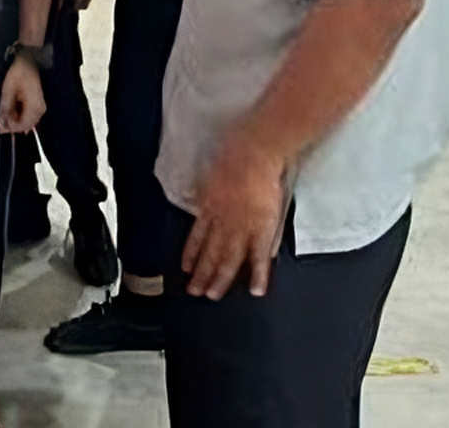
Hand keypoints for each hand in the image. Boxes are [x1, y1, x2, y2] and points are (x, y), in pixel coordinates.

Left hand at [0, 55, 46, 133]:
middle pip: (25, 126)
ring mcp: (40, 107)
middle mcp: (40, 110)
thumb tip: (1, 124)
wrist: (28, 61)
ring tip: (5, 112)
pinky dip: (20, 115)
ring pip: (27, 122)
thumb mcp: (8, 91)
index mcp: (34, 107)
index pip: (22, 126)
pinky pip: (29, 115)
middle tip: (0, 119)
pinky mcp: (38, 104)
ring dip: (15, 120)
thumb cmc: (19, 74)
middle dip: (12, 124)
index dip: (9, 127)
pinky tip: (12, 109)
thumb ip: (5, 109)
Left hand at [181, 129, 287, 299]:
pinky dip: (259, 275)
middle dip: (201, 274)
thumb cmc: (234, 156)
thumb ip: (206, 192)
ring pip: (229, 260)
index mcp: (210, 208)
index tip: (185, 268)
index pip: (197, 237)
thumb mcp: (210, 175)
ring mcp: (243, 228)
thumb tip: (200, 198)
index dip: (191, 254)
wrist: (254, 153)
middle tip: (194, 291)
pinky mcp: (263, 230)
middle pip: (210, 253)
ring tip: (213, 295)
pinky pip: (259, 257)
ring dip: (220, 279)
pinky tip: (256, 290)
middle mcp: (223, 222)